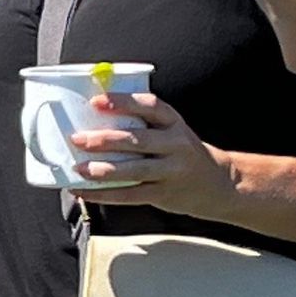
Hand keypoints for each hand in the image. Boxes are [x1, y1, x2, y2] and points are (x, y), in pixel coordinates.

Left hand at [71, 91, 236, 218]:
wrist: (218, 183)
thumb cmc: (182, 152)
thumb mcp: (172, 131)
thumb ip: (144, 125)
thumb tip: (93, 120)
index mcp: (174, 122)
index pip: (149, 106)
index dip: (123, 101)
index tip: (96, 101)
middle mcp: (175, 144)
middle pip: (137, 139)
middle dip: (104, 139)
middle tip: (77, 138)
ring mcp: (172, 171)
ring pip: (134, 170)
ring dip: (103, 170)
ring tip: (79, 168)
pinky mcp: (164, 194)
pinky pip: (130, 195)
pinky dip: (104, 194)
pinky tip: (83, 190)